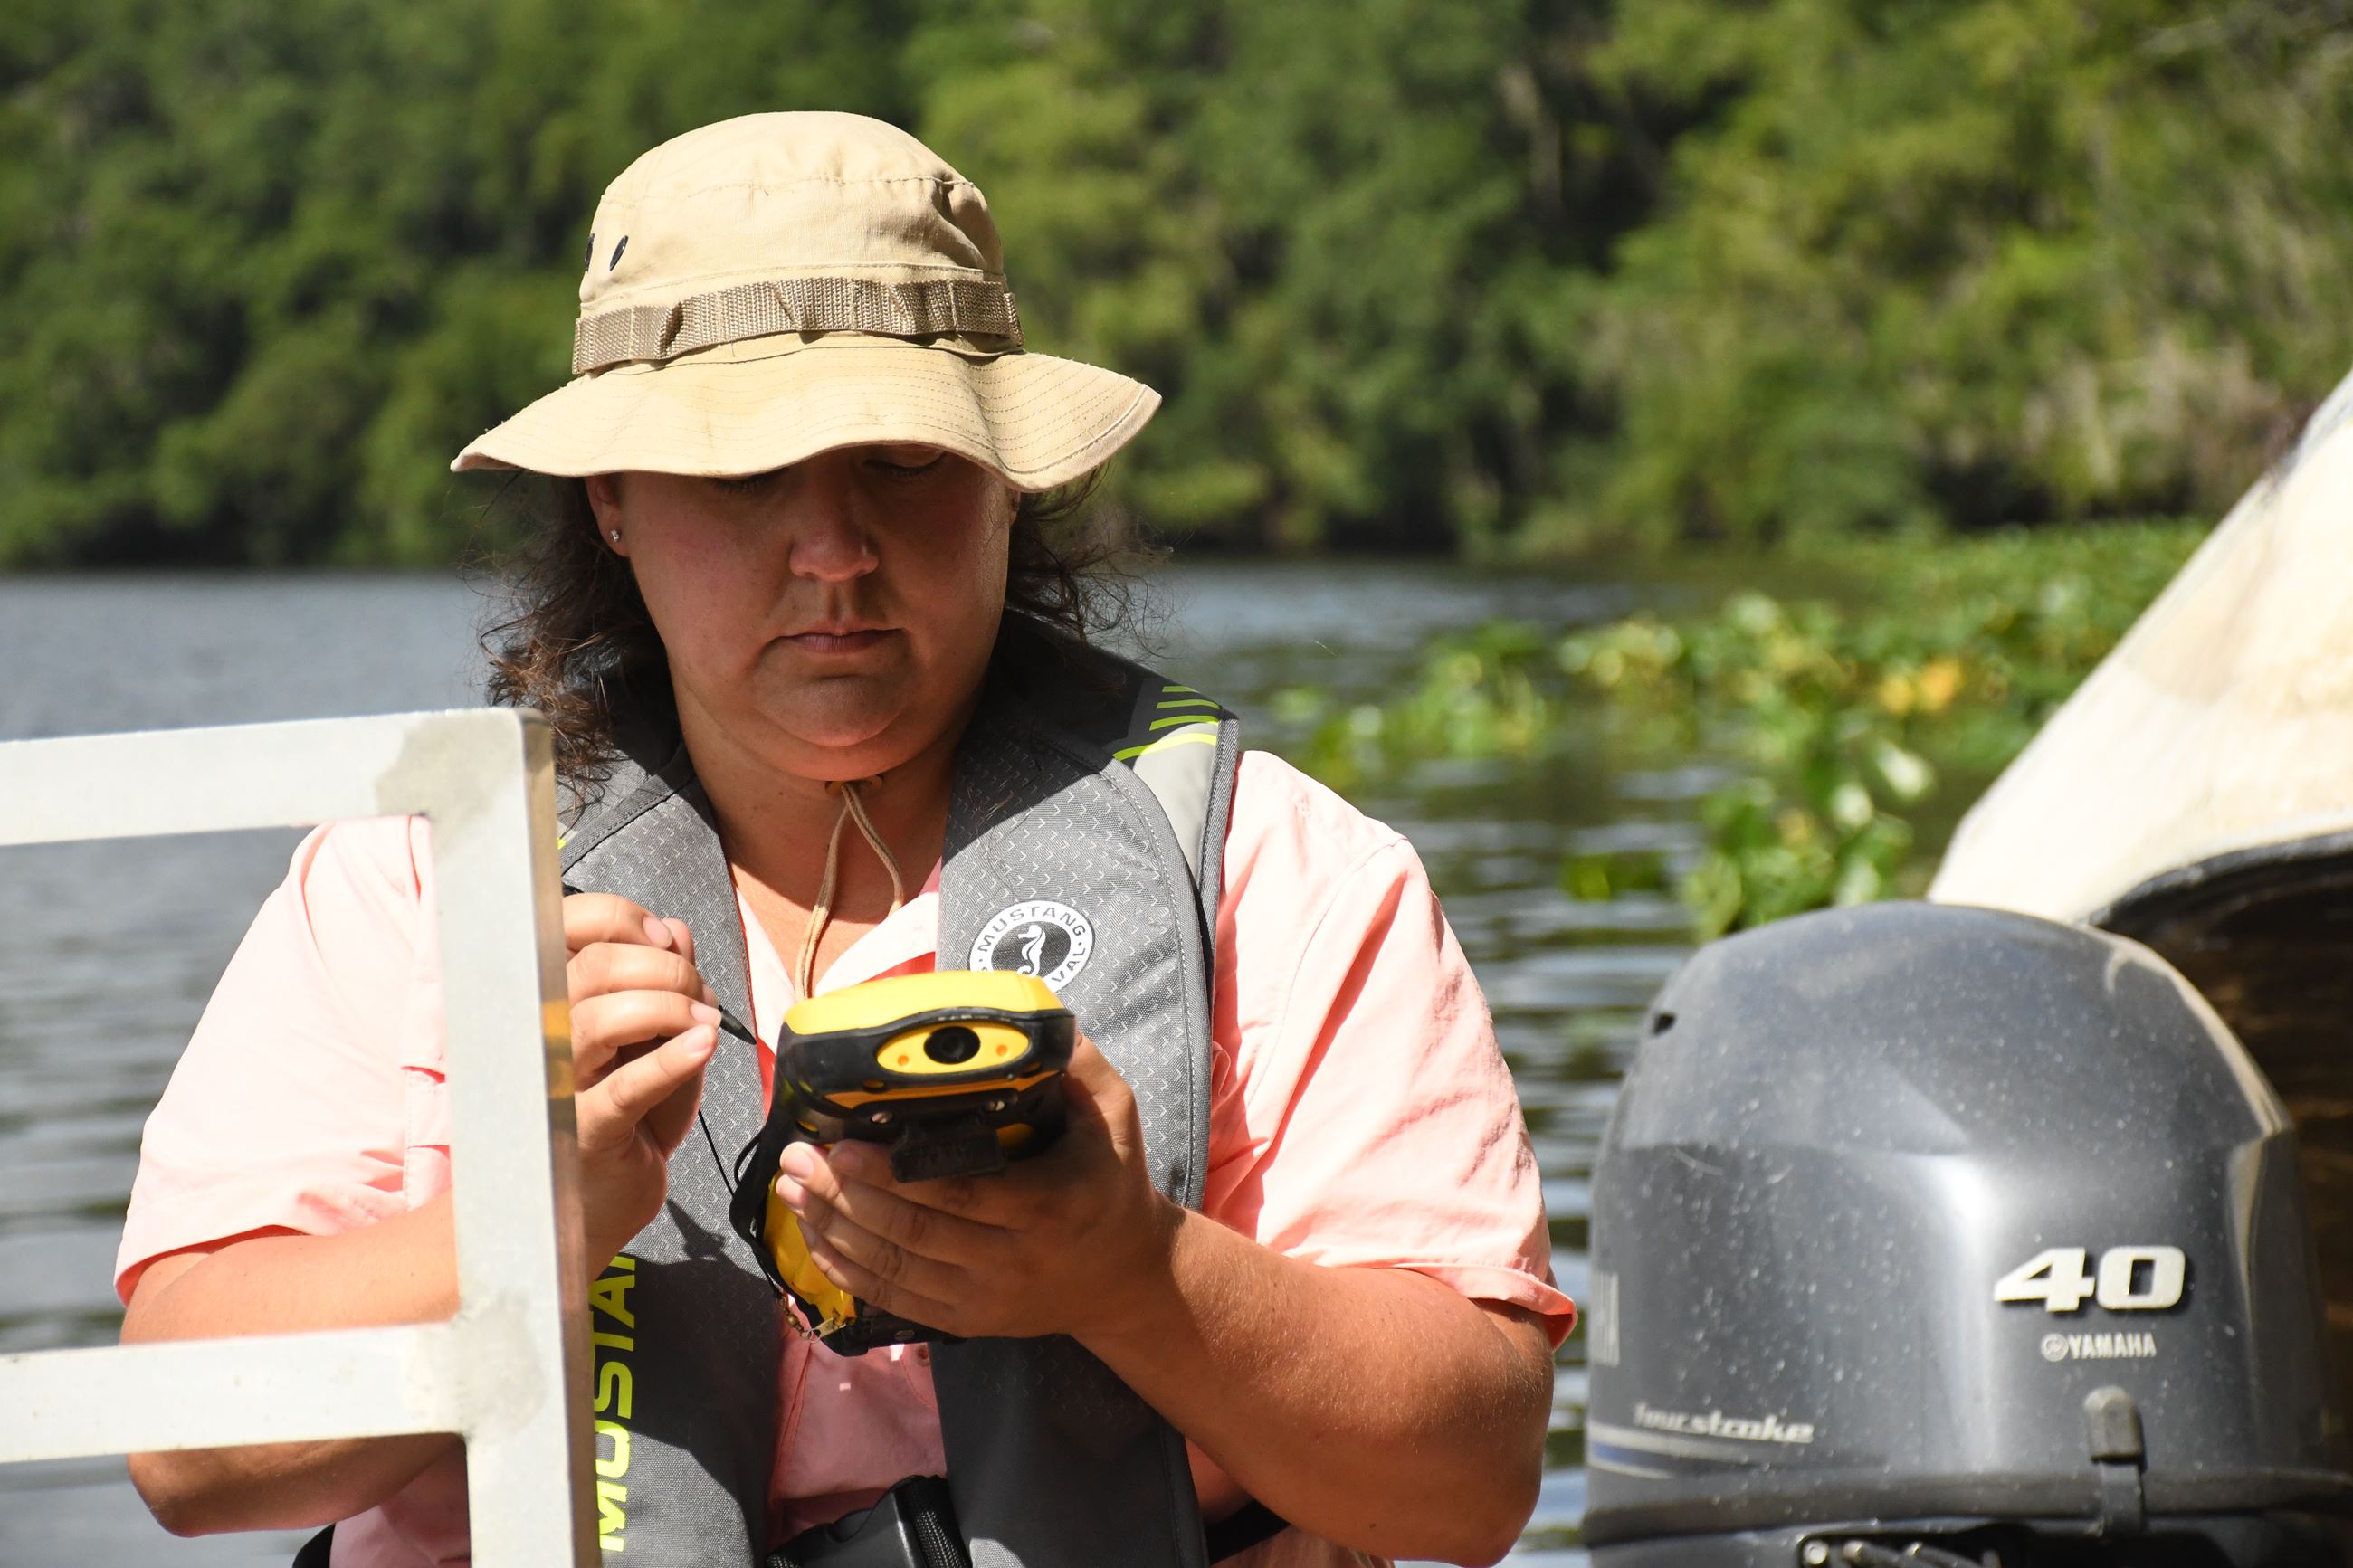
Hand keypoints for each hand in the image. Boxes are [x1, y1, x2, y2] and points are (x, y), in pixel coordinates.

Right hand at [563, 893, 718, 1268]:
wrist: (577, 1217)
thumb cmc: (616, 1125)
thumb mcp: (648, 1046)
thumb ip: (661, 988)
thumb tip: (676, 931)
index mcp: (547, 1004)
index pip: (565, 931)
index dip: (620, 919)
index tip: (665, 939)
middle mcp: (539, 1037)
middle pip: (591, 967)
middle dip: (664, 968)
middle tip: (697, 994)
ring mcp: (554, 1087)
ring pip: (598, 1019)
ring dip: (667, 1009)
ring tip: (702, 1026)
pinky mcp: (581, 1134)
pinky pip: (623, 1089)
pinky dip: (669, 1062)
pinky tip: (703, 1045)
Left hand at [773, 1036, 1180, 1344]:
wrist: (1126, 1278)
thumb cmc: (1113, 1181)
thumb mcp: (1115, 1116)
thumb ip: (1079, 1066)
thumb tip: (1033, 1019)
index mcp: (1047, 1205)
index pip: (957, 1194)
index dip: (891, 1175)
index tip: (841, 1144)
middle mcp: (1013, 1261)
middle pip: (912, 1234)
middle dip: (843, 1196)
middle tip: (797, 1158)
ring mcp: (986, 1299)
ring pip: (894, 1270)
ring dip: (833, 1230)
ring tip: (789, 1189)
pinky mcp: (967, 1321)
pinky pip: (894, 1300)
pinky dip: (847, 1270)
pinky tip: (813, 1236)